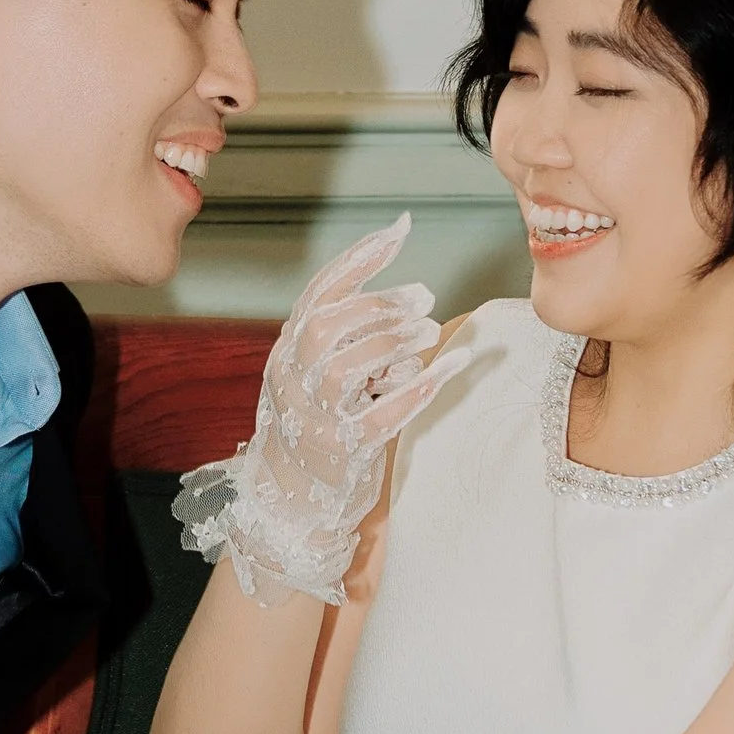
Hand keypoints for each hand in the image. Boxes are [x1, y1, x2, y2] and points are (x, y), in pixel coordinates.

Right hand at [177, 216, 459, 604]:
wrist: (292, 502)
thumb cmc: (318, 428)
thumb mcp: (321, 376)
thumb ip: (351, 340)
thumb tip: (408, 303)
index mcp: (288, 351)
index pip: (320, 293)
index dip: (360, 259)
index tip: (400, 231)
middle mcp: (291, 379)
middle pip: (329, 325)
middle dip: (380, 305)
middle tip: (424, 299)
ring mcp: (311, 417)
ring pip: (346, 367)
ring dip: (393, 343)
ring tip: (428, 333)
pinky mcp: (339, 451)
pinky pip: (378, 416)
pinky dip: (414, 390)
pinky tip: (445, 370)